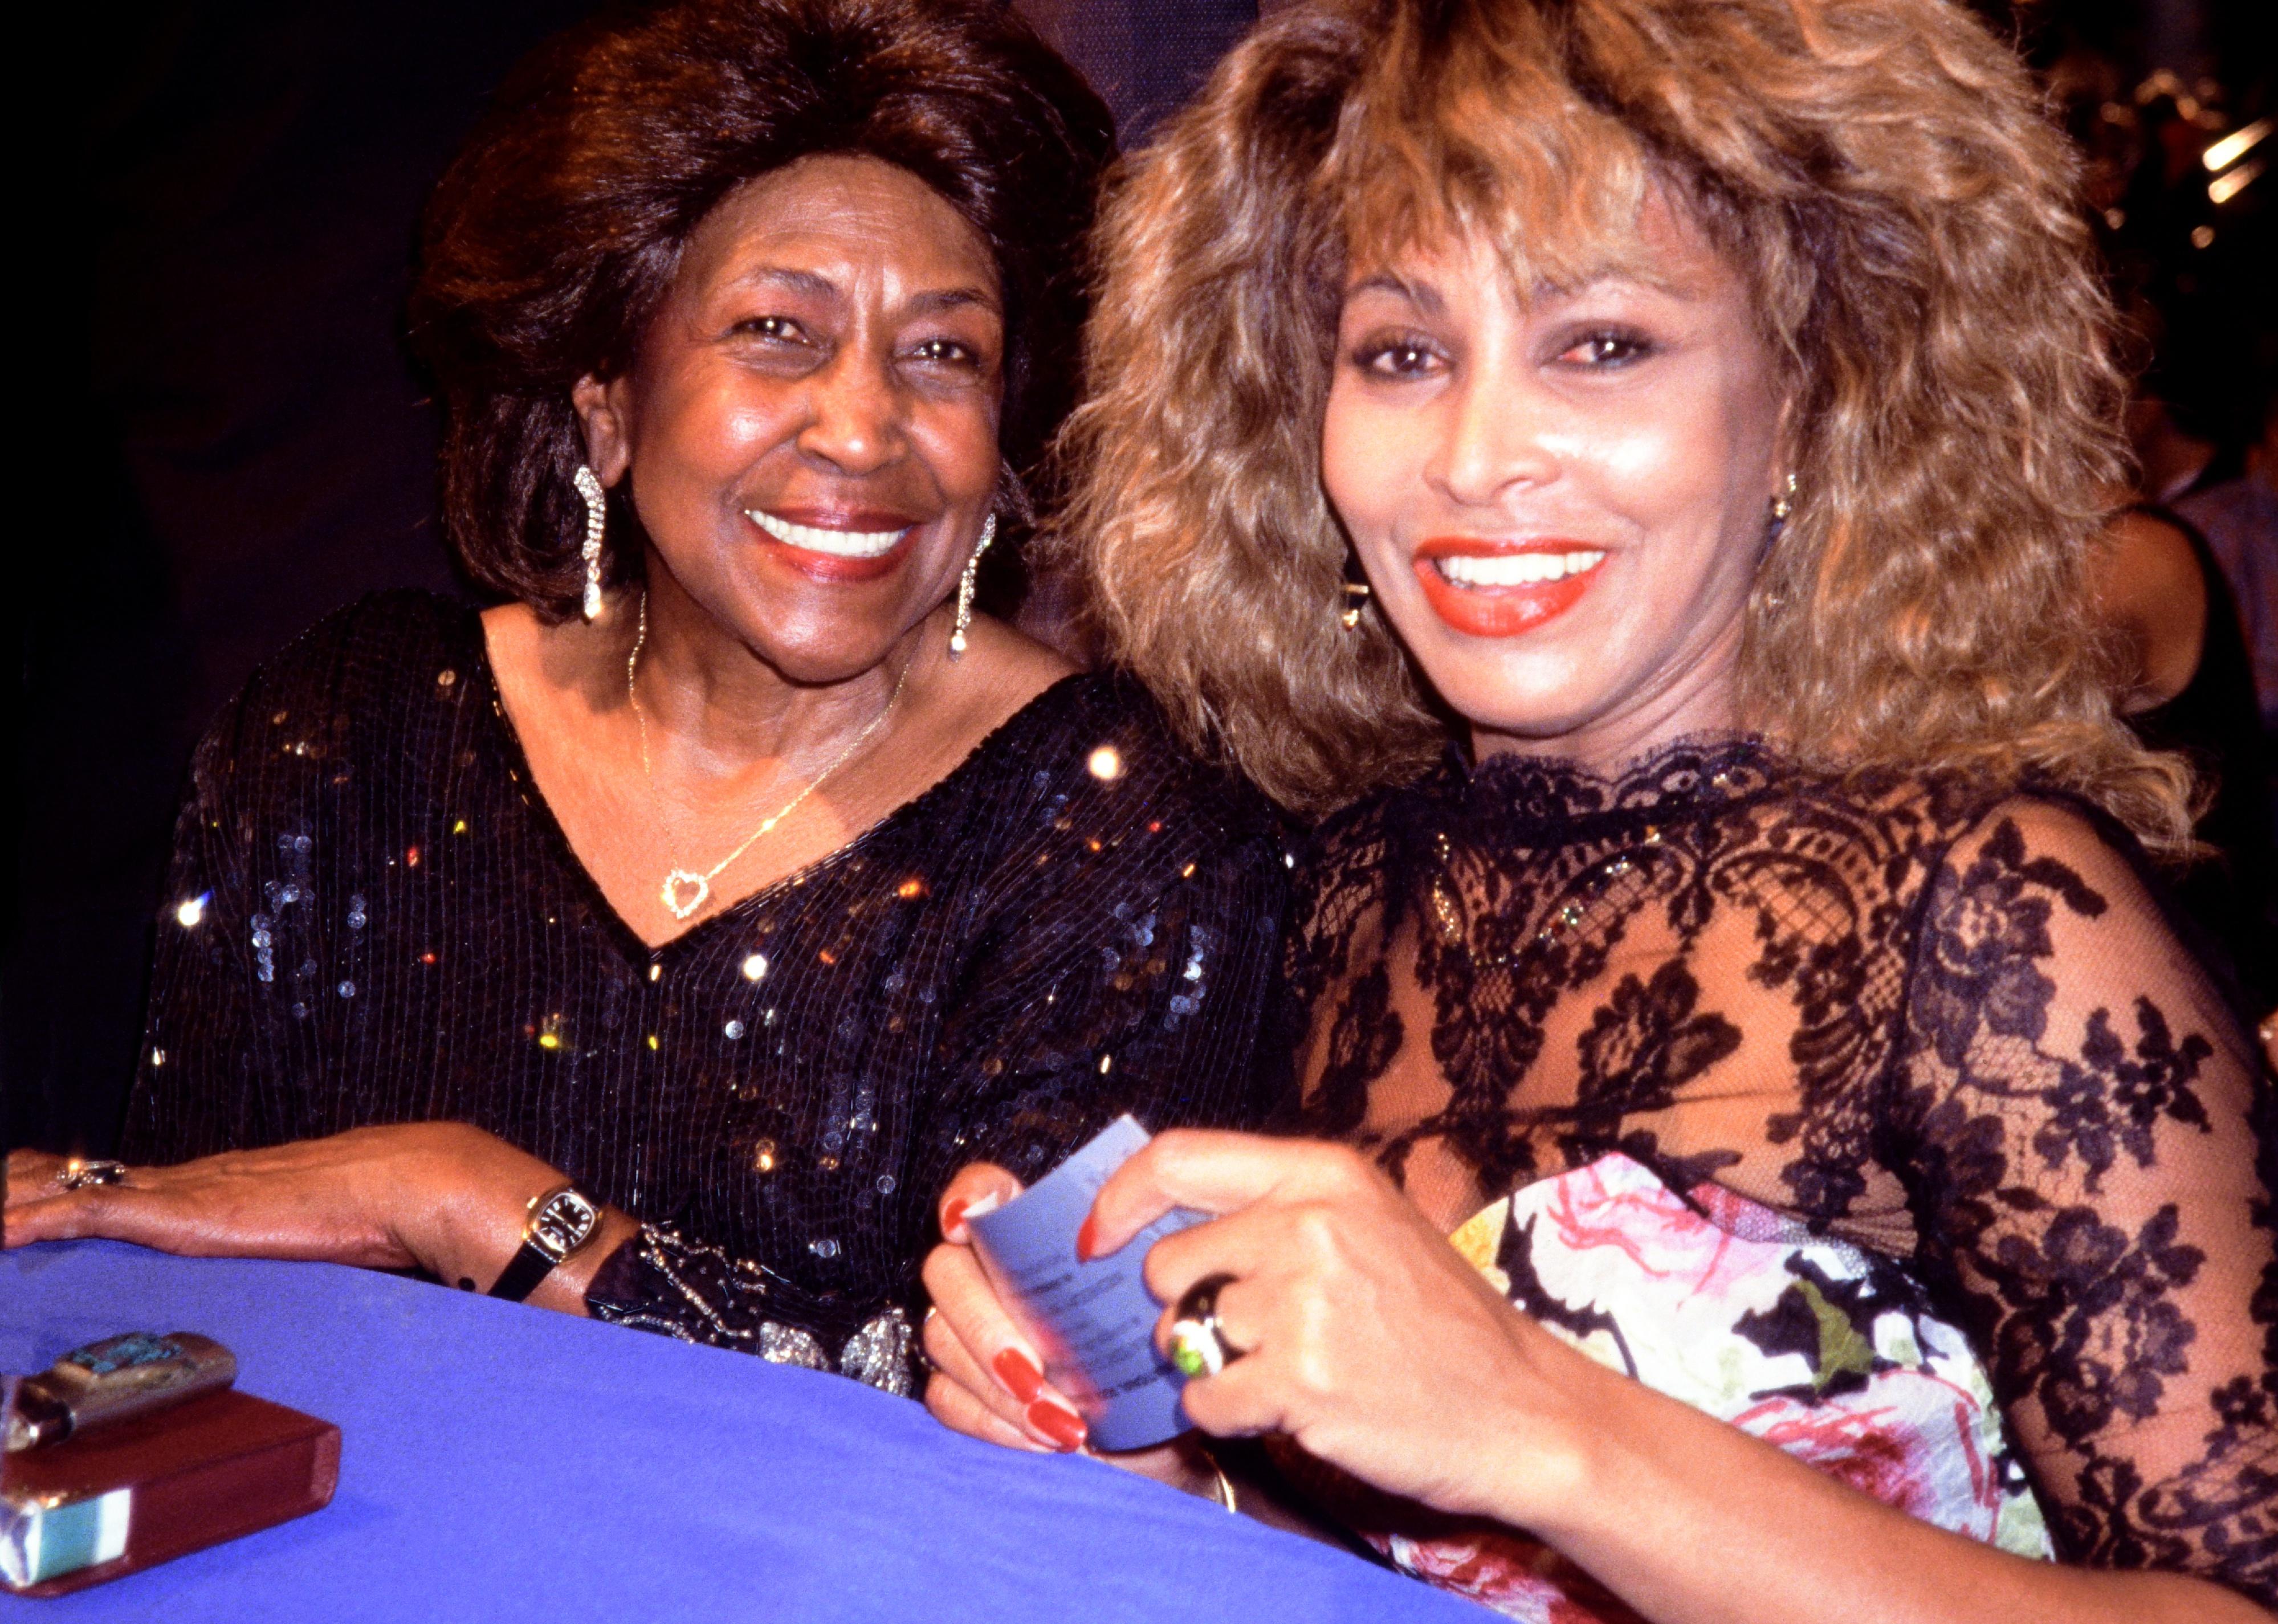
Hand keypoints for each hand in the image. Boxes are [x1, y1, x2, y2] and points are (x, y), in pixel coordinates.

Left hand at [3, 1126, 630, 1309]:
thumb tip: (345, 1277)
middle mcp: (195, 1181)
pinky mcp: (183, 1209)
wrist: (415, 1183)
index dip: (78, 1188)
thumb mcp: (334, 1240)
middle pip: (84, 1175)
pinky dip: (36, 1220)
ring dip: (17, 1204)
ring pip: (70, 1187)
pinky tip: (4, 1233)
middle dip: (26, 1188)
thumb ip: (318, 1252)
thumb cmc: (392, 1213)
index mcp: (227, 1188)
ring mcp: (185, 1191)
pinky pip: (88, 1210)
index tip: (37, 1195)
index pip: (134, 1184)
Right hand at [919, 1164, 1198, 1492]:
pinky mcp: (959, 1387)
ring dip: (997, 1384)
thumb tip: (1126, 1261)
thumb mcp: (1156, 1311)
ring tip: (1061, 1421)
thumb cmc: (1151, 1356)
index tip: (964, 1223)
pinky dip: (993, 1420)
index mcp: (1037, 1235)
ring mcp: (967, 1330)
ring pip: (942, 1338)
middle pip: (947, 1271)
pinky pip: (946, 1396)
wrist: (1155, 1435)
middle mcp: (990, 1273)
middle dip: (985, 1324)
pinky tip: (1039, 1437)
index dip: (967, 1197)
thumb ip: (1135, 1274)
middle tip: (1035, 1372)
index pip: (984, 1192)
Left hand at [1084, 1130, 1613, 1525]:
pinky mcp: (1299, 1380)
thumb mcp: (1370, 1225)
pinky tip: (1286, 1409)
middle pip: (1168, 1262)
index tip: (1096, 1239)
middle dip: (1184, 1306)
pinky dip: (1228, 1413)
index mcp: (1324, 1174)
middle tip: (1239, 1333)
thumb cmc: (1441, 1324)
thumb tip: (1160, 1221)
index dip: (1119, 1200)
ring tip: (1284, 1370)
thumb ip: (1276, 1210)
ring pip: (1183, 1333)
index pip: (1177, 1159)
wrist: (1523, 1409)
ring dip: (1213, 1363)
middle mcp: (1309, 1225)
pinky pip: (1205, 1396)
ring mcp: (1303, 1303)